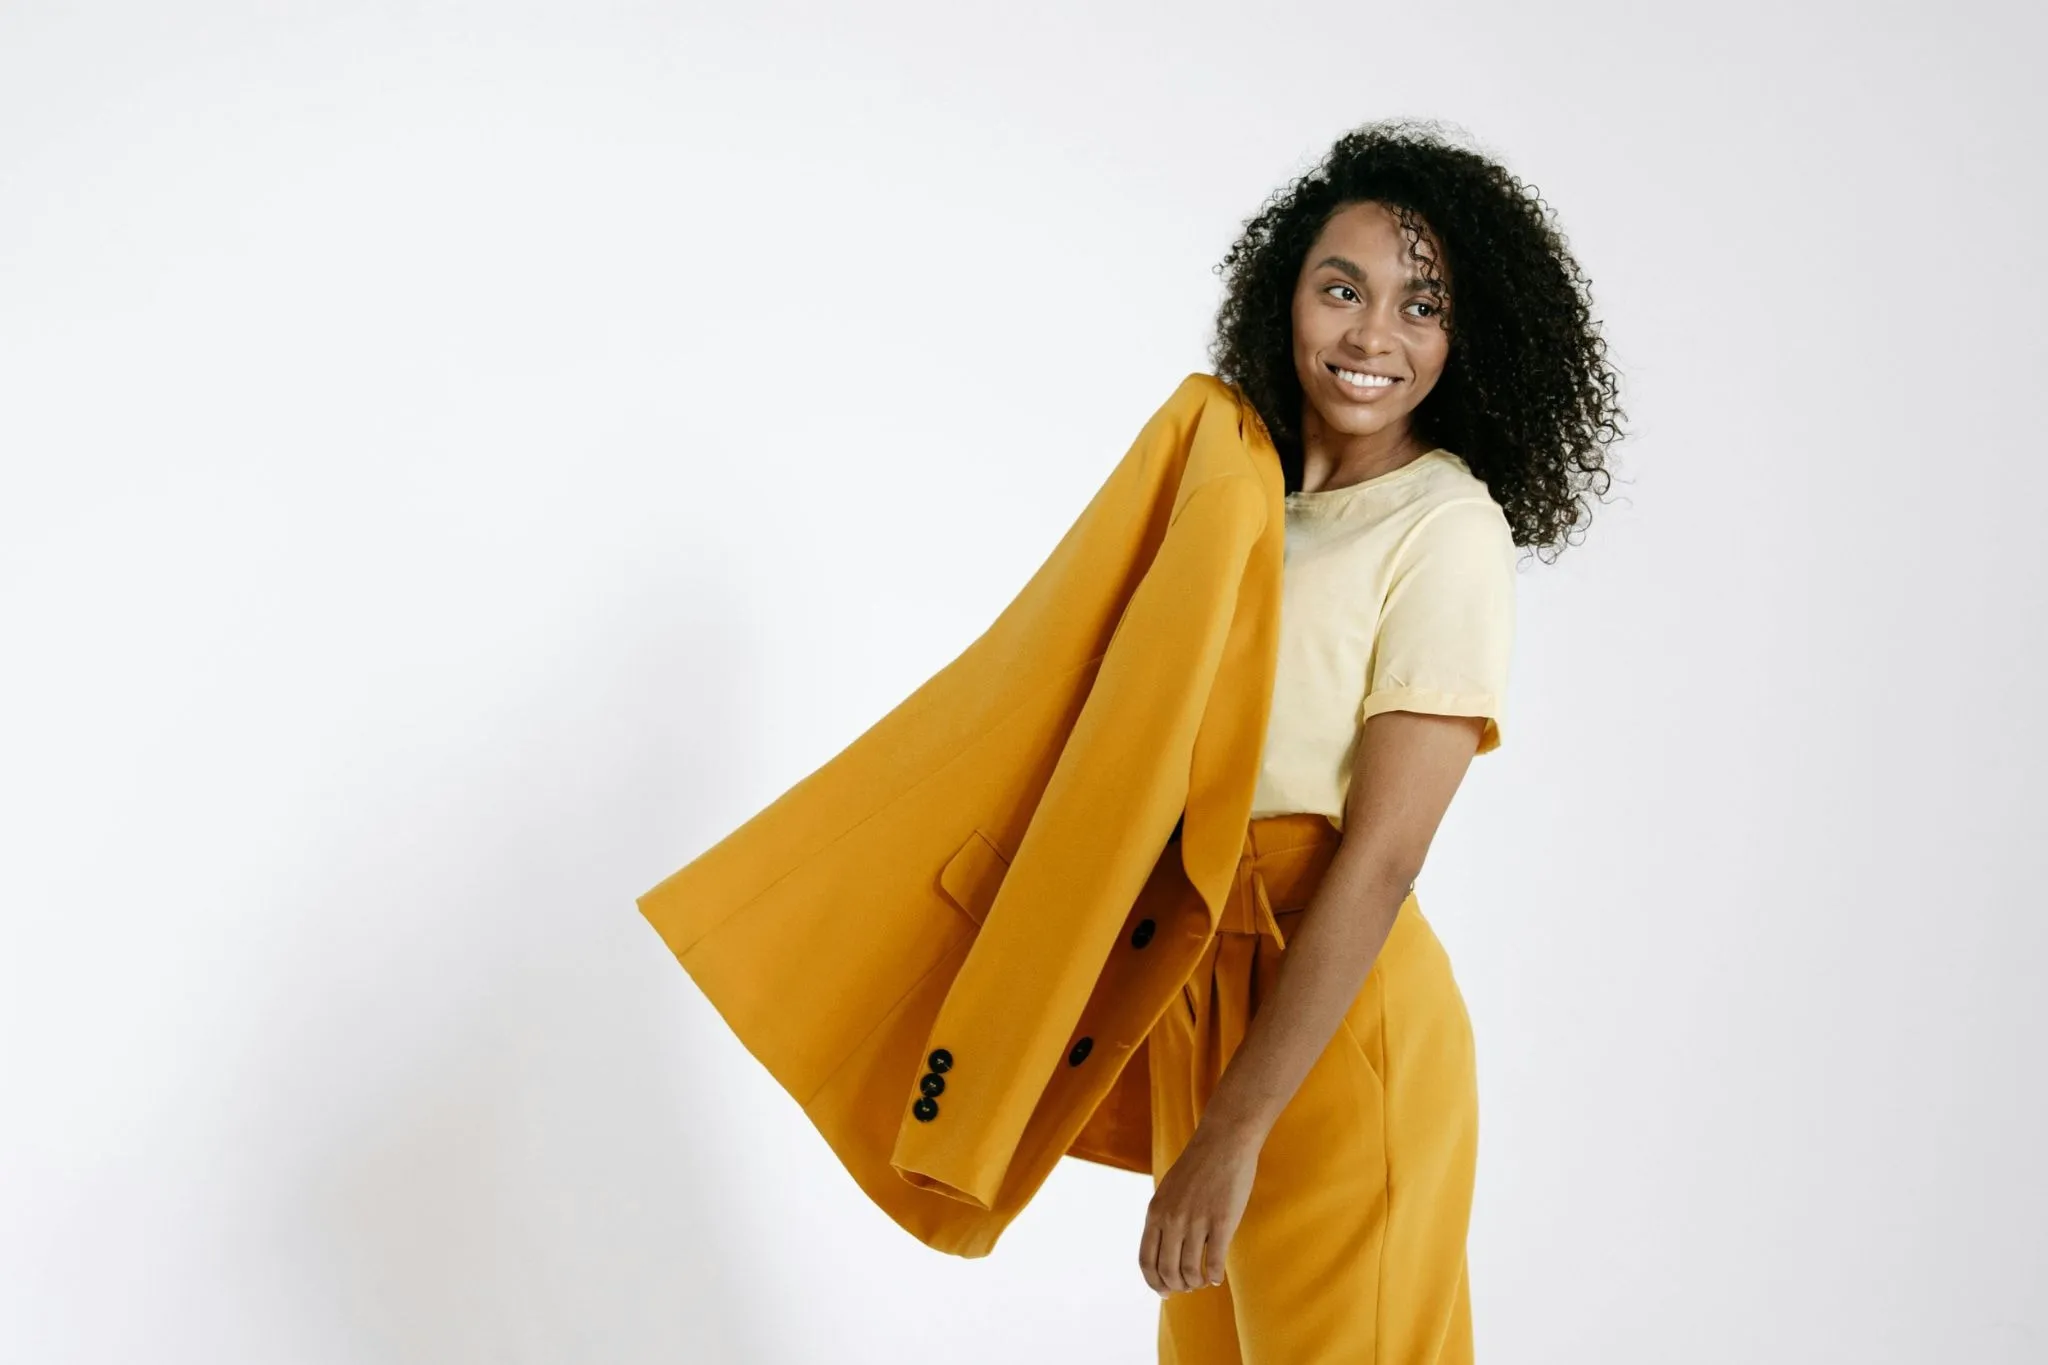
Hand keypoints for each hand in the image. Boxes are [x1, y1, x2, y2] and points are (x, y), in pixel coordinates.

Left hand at [1138, 1122, 1262, 1295]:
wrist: (1223, 1141)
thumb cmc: (1198, 1166)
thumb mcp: (1169, 1191)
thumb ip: (1164, 1218)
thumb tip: (1165, 1250)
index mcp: (1155, 1212)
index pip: (1146, 1261)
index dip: (1154, 1282)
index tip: (1164, 1292)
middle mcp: (1172, 1219)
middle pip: (1168, 1271)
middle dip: (1177, 1286)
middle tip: (1188, 1287)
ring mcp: (1196, 1221)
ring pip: (1191, 1271)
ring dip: (1196, 1283)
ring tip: (1203, 1281)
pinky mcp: (1222, 1221)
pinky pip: (1214, 1261)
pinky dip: (1214, 1275)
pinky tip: (1218, 1276)